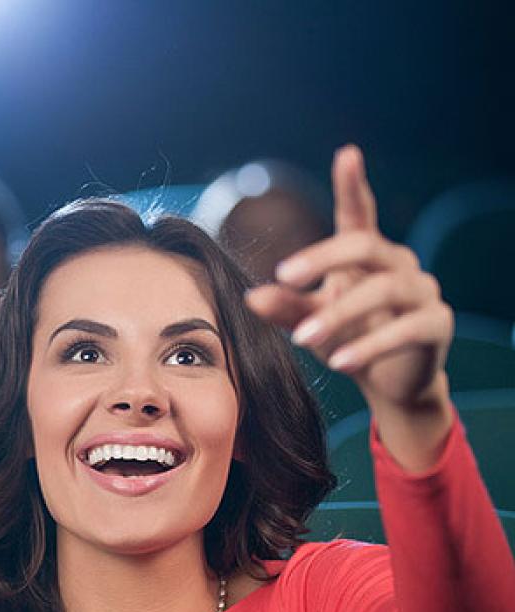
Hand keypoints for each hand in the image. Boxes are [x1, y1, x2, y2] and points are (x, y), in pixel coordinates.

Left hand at [245, 145, 454, 468]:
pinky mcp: (437, 324)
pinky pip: (407, 329)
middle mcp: (399, 264)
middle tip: (285, 276)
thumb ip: (284, 307)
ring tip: (303, 339)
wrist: (388, 382)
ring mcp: (423, 292)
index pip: (360, 212)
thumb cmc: (347, 338)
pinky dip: (370, 346)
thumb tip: (250, 296)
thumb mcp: (309, 321)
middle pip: (364, 245)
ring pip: (383, 289)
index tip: (347, 153)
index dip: (353, 184)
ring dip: (339, 314)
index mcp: (366, 255)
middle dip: (322, 259)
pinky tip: (341, 364)